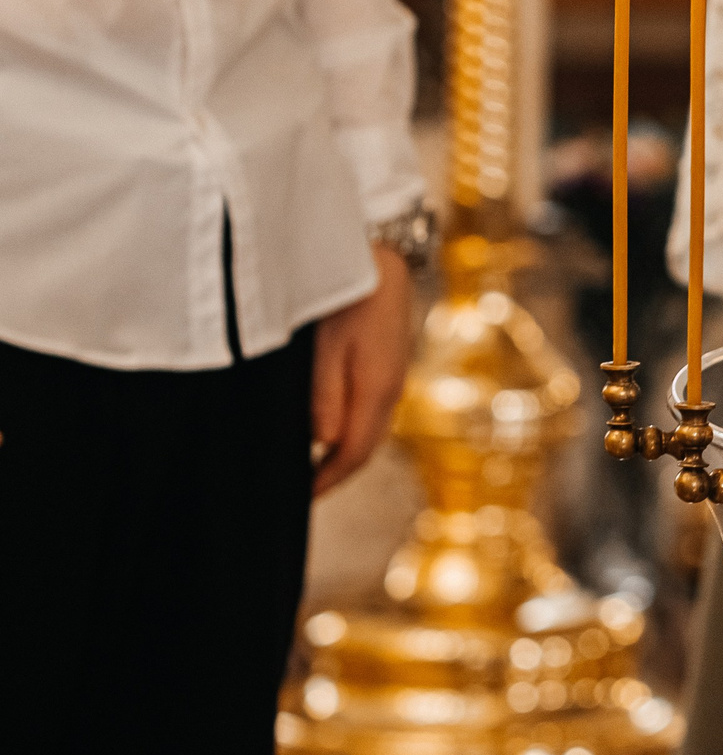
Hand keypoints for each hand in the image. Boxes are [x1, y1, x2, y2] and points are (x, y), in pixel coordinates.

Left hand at [312, 246, 412, 496]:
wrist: (383, 256)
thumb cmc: (348, 294)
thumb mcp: (326, 345)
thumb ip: (324, 395)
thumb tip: (323, 442)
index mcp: (377, 389)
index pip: (354, 452)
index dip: (327, 480)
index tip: (297, 498)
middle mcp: (391, 389)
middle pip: (365, 445)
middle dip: (334, 472)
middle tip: (298, 489)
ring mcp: (392, 376)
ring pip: (368, 427)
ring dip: (341, 450)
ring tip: (307, 465)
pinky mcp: (387, 363)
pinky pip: (369, 408)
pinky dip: (348, 426)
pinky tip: (325, 427)